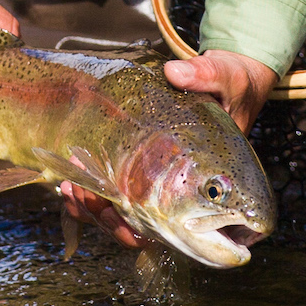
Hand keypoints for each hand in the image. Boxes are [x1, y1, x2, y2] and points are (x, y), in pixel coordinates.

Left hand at [61, 49, 278, 249]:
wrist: (229, 82)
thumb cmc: (235, 85)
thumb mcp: (227, 77)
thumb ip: (205, 77)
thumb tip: (175, 73)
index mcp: (211, 184)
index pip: (182, 229)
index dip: (142, 228)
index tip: (114, 210)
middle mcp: (187, 196)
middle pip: (144, 232)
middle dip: (108, 220)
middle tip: (82, 192)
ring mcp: (165, 189)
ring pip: (125, 222)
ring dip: (94, 210)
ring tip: (71, 187)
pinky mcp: (147, 177)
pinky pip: (117, 200)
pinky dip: (92, 197)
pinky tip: (71, 181)